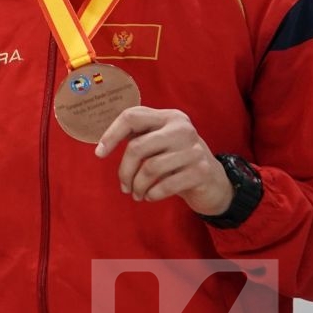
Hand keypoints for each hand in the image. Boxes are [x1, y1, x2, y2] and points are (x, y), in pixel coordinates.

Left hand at [94, 106, 232, 216]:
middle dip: (124, 170)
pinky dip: (152, 194)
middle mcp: (182, 128)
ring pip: (150, 168)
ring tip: (137, 193)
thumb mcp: (159, 143)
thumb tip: (103, 144)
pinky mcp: (201, 171)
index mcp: (169, 117)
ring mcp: (194, 149)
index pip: (132, 116)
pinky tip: (150, 196)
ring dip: (138, 186)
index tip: (99, 153)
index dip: (111, 134)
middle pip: (137, 147)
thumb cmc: (176, 161)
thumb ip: (138, 137)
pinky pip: (166, 185)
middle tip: (124, 186)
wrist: (213, 182)